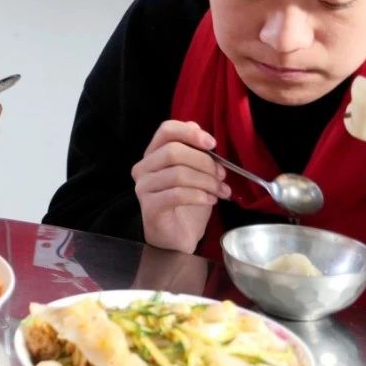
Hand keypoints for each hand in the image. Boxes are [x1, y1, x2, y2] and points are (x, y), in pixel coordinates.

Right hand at [131, 120, 230, 252]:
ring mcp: (144, 188)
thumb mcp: (197, 173)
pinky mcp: (150, 207)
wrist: (179, 238)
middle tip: (221, 175)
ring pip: (177, 174)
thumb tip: (196, 126)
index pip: (166, 130)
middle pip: (173, 151)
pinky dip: (199, 196)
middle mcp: (143, 168)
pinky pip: (177, 194)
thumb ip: (194, 151)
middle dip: (204, 162)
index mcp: (153, 155)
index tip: (213, 144)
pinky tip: (211, 201)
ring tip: (220, 191)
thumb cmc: (187, 206)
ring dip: (206, 182)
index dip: (190, 133)